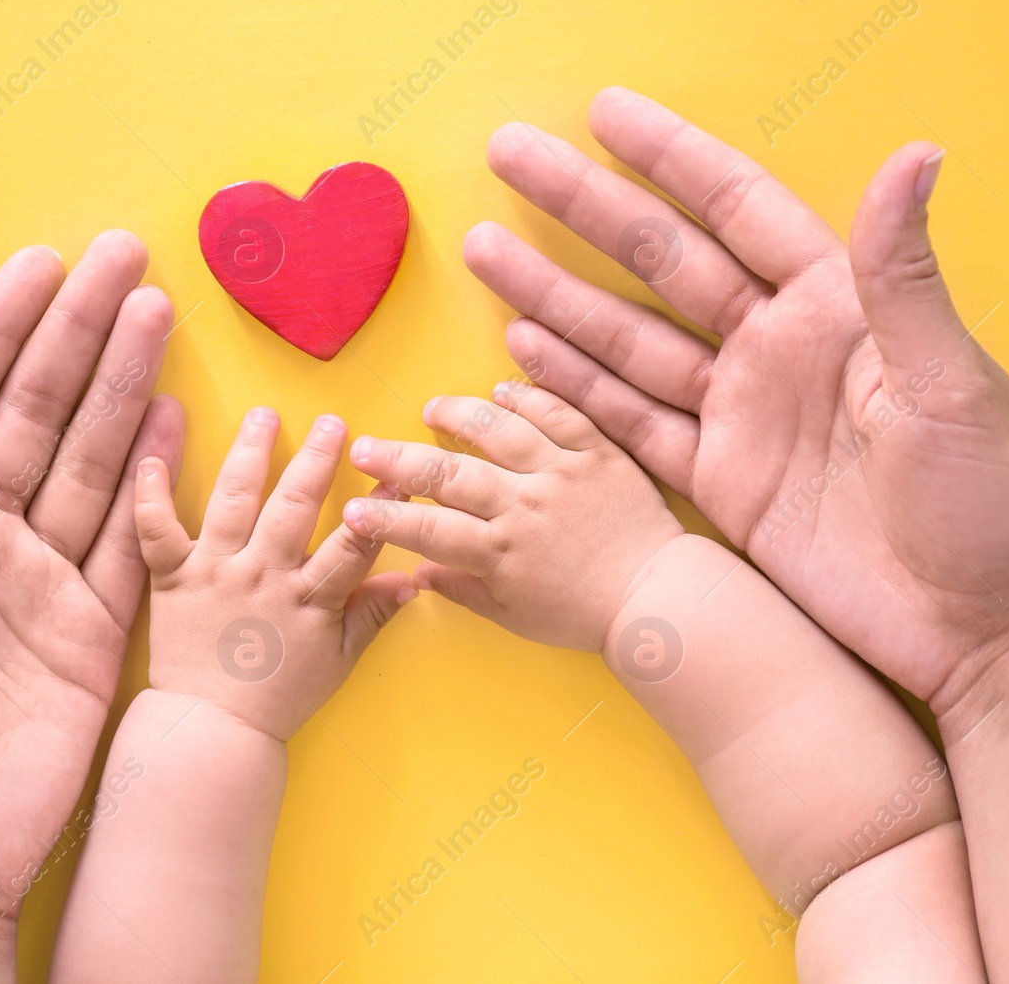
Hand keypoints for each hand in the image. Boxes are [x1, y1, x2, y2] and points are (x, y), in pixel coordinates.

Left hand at [0, 232, 181, 979]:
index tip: (39, 268)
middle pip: (40, 417)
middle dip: (80, 336)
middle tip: (125, 261)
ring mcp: (43, 580)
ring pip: (96, 462)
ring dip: (126, 388)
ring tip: (157, 315)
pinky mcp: (95, 627)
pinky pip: (132, 537)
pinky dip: (157, 477)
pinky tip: (172, 416)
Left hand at [133, 409, 415, 740]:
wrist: (212, 728)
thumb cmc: (278, 697)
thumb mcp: (338, 661)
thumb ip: (372, 614)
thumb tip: (414, 578)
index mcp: (307, 599)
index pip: (352, 544)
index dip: (378, 509)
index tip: (397, 477)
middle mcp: (262, 577)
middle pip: (294, 508)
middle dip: (315, 460)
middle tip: (331, 422)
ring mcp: (215, 573)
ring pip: (234, 502)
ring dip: (250, 453)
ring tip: (262, 414)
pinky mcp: (172, 578)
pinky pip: (156, 530)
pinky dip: (150, 494)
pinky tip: (149, 457)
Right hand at [343, 383, 682, 650]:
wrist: (656, 596)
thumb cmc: (585, 614)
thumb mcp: (515, 617)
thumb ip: (463, 591)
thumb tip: (418, 575)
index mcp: (501, 553)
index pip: (427, 529)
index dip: (385, 517)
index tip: (352, 508)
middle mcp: (526, 507)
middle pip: (449, 473)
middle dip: (398, 458)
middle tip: (365, 446)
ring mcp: (563, 474)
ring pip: (499, 431)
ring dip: (459, 414)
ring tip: (431, 408)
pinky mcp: (599, 453)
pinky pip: (559, 414)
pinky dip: (527, 397)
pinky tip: (500, 391)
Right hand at [464, 87, 1008, 709]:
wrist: (983, 630)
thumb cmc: (992, 502)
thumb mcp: (951, 384)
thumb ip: (903, 277)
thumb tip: (915, 151)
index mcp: (836, 305)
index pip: (737, 209)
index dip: (669, 158)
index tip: (602, 112)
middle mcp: (778, 347)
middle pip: (662, 262)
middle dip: (585, 207)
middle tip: (510, 155)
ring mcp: (744, 415)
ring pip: (630, 339)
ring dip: (559, 295)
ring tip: (489, 251)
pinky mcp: (722, 483)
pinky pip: (634, 421)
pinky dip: (580, 387)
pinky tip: (527, 347)